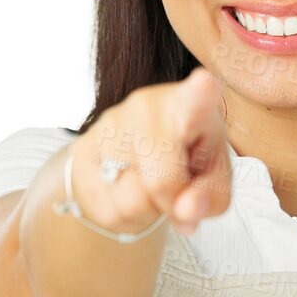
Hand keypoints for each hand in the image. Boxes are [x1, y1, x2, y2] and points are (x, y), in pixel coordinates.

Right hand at [71, 67, 232, 236]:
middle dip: (174, 202)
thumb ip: (212, 196)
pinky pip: (113, 210)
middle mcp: (146, 106)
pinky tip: (131, 190)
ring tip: (153, 183)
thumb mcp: (212, 176)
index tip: (205, 83)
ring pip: (134, 203)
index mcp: (189, 104)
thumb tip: (187, 209)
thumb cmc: (184, 159)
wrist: (130, 156)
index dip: (201, 93)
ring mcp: (110, 125)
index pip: (196, 97)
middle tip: (180, 188)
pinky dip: (129, 214)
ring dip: (150, 209)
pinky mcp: (84, 153)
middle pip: (162, 182)